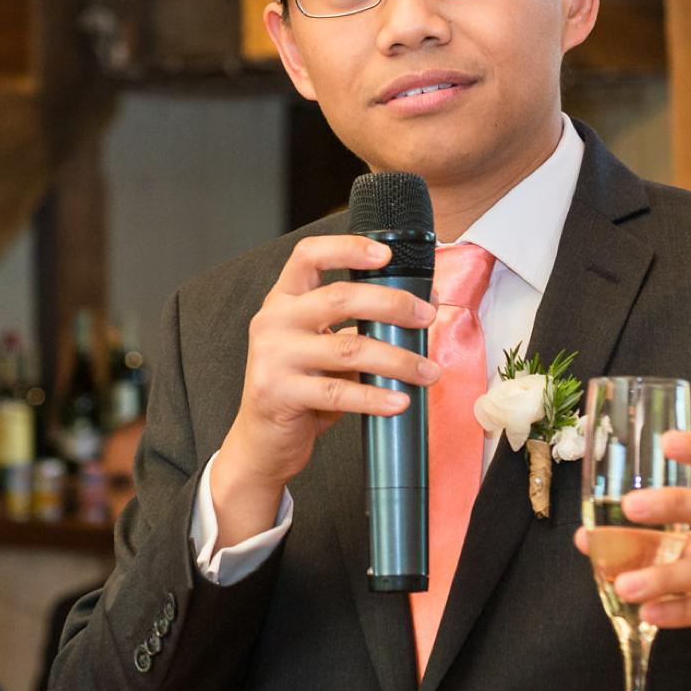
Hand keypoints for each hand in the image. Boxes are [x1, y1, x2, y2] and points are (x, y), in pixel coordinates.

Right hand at [214, 234, 441, 539]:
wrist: (262, 441)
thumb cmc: (300, 389)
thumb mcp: (321, 348)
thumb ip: (355, 327)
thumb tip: (417, 312)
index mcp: (283, 300)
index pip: (309, 256)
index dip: (347, 248)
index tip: (385, 254)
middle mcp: (273, 321)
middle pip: (340, 297)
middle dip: (393, 304)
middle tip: (427, 318)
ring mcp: (273, 356)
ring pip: (348, 348)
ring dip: (398, 359)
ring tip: (428, 372)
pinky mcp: (278, 392)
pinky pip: (339, 392)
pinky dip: (375, 397)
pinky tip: (399, 401)